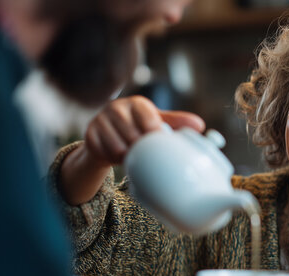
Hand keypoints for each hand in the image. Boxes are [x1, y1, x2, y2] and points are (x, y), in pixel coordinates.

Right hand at [84, 95, 204, 165]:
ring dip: (127, 155)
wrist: (111, 139)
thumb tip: (200, 126)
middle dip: (140, 147)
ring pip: (117, 145)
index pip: (146, 114)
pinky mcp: (89, 134)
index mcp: (137, 103)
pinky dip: (112, 159)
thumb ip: (177, 123)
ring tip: (133, 156)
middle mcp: (117, 108)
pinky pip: (102, 151)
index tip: (157, 140)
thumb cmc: (140, 128)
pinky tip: (118, 157)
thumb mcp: (159, 123)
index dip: (153, 130)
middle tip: (145, 153)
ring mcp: (100, 120)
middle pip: (131, 132)